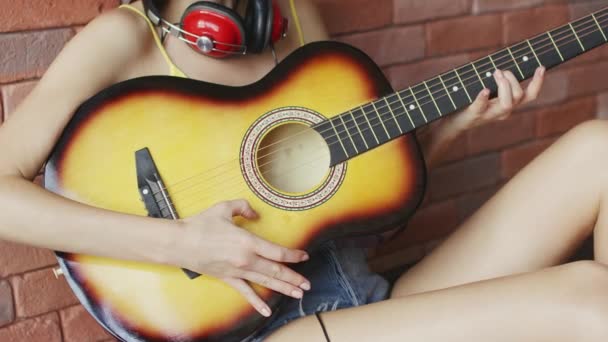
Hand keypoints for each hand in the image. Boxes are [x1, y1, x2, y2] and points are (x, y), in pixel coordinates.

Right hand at [172, 199, 310, 316]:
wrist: (179, 243)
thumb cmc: (201, 224)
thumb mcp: (224, 208)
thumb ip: (244, 207)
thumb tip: (255, 215)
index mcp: (248, 241)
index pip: (277, 252)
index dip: (293, 255)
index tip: (303, 256)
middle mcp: (246, 259)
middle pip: (276, 270)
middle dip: (294, 278)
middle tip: (307, 284)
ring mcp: (237, 271)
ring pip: (265, 282)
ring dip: (283, 288)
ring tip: (298, 294)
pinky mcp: (227, 278)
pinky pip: (245, 292)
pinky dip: (257, 302)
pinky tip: (267, 311)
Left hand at [449, 66, 545, 131]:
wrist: (455, 123)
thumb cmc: (473, 103)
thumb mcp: (491, 93)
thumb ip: (500, 83)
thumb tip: (506, 65)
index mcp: (509, 105)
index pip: (530, 96)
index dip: (538, 82)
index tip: (541, 67)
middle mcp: (502, 112)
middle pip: (518, 96)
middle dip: (512, 79)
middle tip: (499, 70)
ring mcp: (489, 114)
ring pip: (507, 104)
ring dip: (504, 86)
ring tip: (496, 73)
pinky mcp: (474, 115)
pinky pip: (480, 107)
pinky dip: (483, 98)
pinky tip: (485, 89)